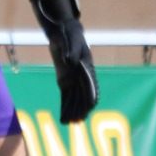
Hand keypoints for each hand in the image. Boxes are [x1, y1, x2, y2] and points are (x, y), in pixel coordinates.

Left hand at [30, 0, 97, 122]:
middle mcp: (82, 76)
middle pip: (83, 96)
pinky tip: (64, 116)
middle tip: (78, 121)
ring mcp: (73, 79)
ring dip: (73, 111)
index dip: (91, 96)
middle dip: (81, 109)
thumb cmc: (70, 35)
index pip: (91, 85)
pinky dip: (65, 106)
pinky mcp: (64, 80)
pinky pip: (65, 96)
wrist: (63, 32)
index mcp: (87, 67)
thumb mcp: (70, 40)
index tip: (91, 107)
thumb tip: (70, 61)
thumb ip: (71, 51)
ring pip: (74, 99)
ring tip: (70, 123)